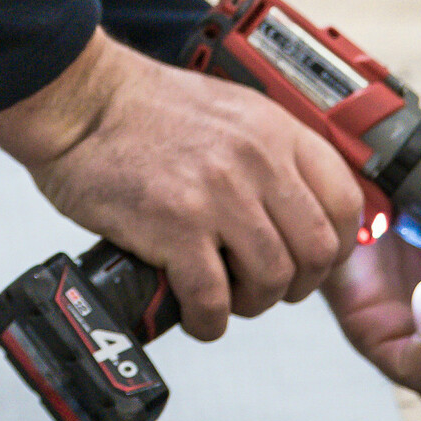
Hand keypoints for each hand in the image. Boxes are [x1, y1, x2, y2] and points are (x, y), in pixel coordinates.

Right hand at [0, 30, 363, 341]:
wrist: (77, 100)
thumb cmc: (137, 109)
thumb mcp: (226, 112)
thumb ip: (265, 155)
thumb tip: (290, 211)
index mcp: (274, 130)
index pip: (344, 202)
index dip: (336, 246)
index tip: (313, 262)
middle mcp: (255, 161)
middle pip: (316, 251)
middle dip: (295, 284)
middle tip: (263, 287)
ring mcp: (218, 194)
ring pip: (272, 280)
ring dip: (251, 303)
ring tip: (223, 298)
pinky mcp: (175, 226)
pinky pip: (214, 298)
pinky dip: (209, 320)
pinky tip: (194, 314)